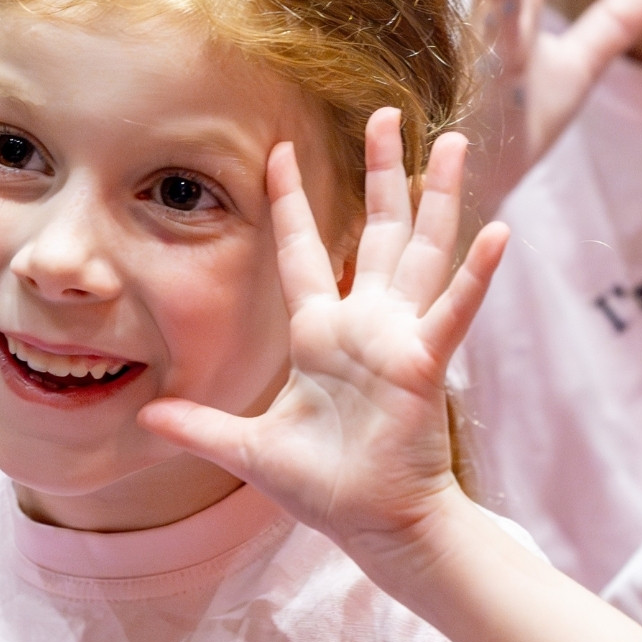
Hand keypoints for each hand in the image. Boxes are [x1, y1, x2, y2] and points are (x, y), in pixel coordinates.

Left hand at [139, 111, 507, 565]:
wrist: (374, 527)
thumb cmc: (324, 487)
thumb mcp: (248, 449)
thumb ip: (199, 426)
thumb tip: (144, 418)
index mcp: (320, 335)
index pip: (304, 253)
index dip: (294, 205)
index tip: (279, 152)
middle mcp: (364, 325)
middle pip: (377, 232)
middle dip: (381, 174)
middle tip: (387, 114)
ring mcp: (400, 339)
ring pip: (422, 251)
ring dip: (436, 198)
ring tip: (451, 142)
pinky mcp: (424, 364)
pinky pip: (453, 312)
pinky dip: (474, 275)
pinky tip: (497, 232)